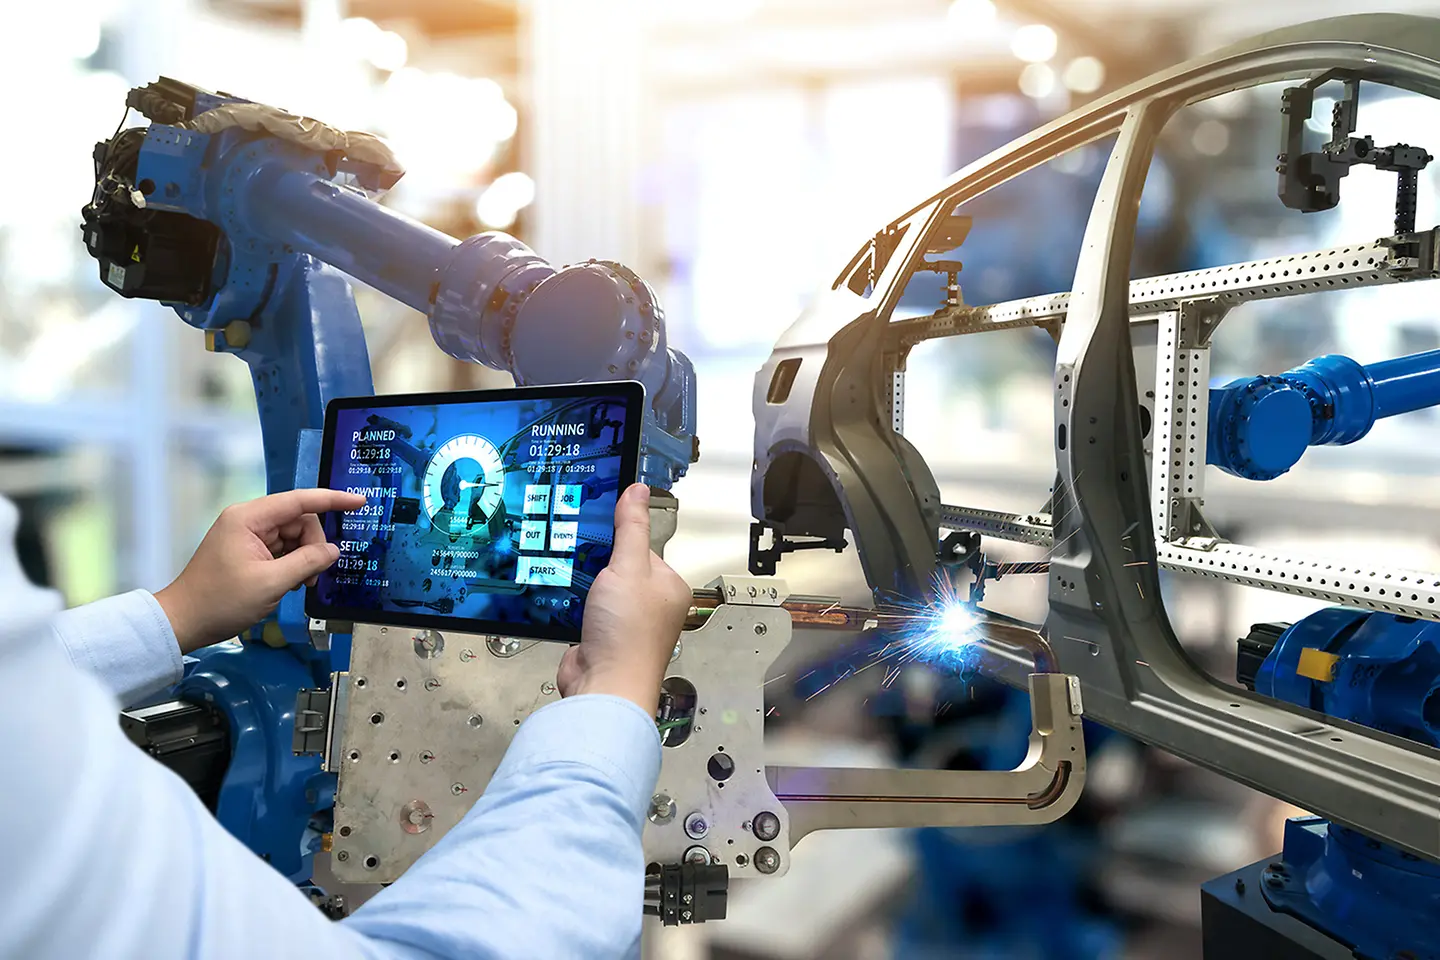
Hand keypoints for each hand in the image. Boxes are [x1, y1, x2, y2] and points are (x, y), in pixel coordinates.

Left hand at [155, 489, 365, 652]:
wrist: (183, 622)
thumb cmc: (221, 601)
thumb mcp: (271, 583)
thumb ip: (307, 562)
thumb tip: (333, 551)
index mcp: (249, 518)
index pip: (300, 500)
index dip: (333, 500)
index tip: (360, 501)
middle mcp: (248, 520)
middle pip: (298, 521)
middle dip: (313, 546)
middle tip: (312, 576)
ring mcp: (246, 535)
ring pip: (292, 537)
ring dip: (303, 558)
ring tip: (298, 585)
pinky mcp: (247, 551)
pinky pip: (281, 549)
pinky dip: (291, 564)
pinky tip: (289, 583)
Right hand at [557, 484, 689, 714]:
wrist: (604, 686)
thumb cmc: (628, 634)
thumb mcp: (629, 567)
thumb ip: (631, 527)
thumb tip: (638, 490)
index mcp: (669, 586)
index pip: (644, 548)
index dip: (619, 539)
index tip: (597, 527)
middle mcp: (651, 606)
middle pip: (618, 567)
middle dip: (597, 563)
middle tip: (578, 552)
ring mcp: (624, 623)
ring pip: (598, 589)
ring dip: (582, 584)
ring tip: (569, 576)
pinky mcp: (600, 637)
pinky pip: (583, 610)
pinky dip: (571, 604)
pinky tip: (562, 598)